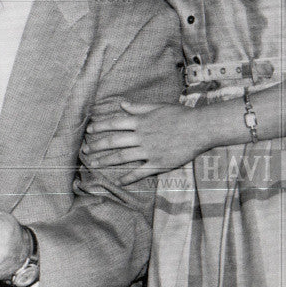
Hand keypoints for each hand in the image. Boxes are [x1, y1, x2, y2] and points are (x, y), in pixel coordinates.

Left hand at [83, 100, 204, 183]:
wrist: (200, 129)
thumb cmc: (180, 115)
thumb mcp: (158, 107)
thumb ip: (139, 107)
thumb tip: (122, 105)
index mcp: (141, 121)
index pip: (115, 123)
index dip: (100, 126)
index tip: (89, 130)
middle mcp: (142, 136)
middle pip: (115, 141)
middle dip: (98, 146)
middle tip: (85, 150)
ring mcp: (149, 151)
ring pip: (123, 157)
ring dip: (107, 160)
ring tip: (94, 163)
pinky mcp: (158, 164)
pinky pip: (140, 172)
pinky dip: (128, 177)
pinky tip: (118, 181)